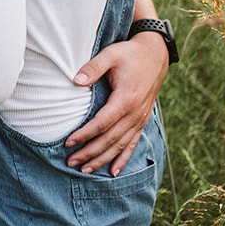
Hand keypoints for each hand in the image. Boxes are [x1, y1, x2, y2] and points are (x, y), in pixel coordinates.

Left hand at [64, 31, 168, 174]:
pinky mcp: (142, 120)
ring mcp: (140, 119)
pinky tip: (114, 171)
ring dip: (103, 159)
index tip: (69, 142)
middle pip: (110, 139)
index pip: (102, 123)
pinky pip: (132, 143)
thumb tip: (75, 81)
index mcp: (126, 99)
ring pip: (120, 145)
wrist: (155, 55)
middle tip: (71, 162)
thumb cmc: (130, 54)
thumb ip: (93, 67)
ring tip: (86, 170)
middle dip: (90, 153)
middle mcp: (135, 113)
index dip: (85, 134)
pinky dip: (123, 158)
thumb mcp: (110, 54)